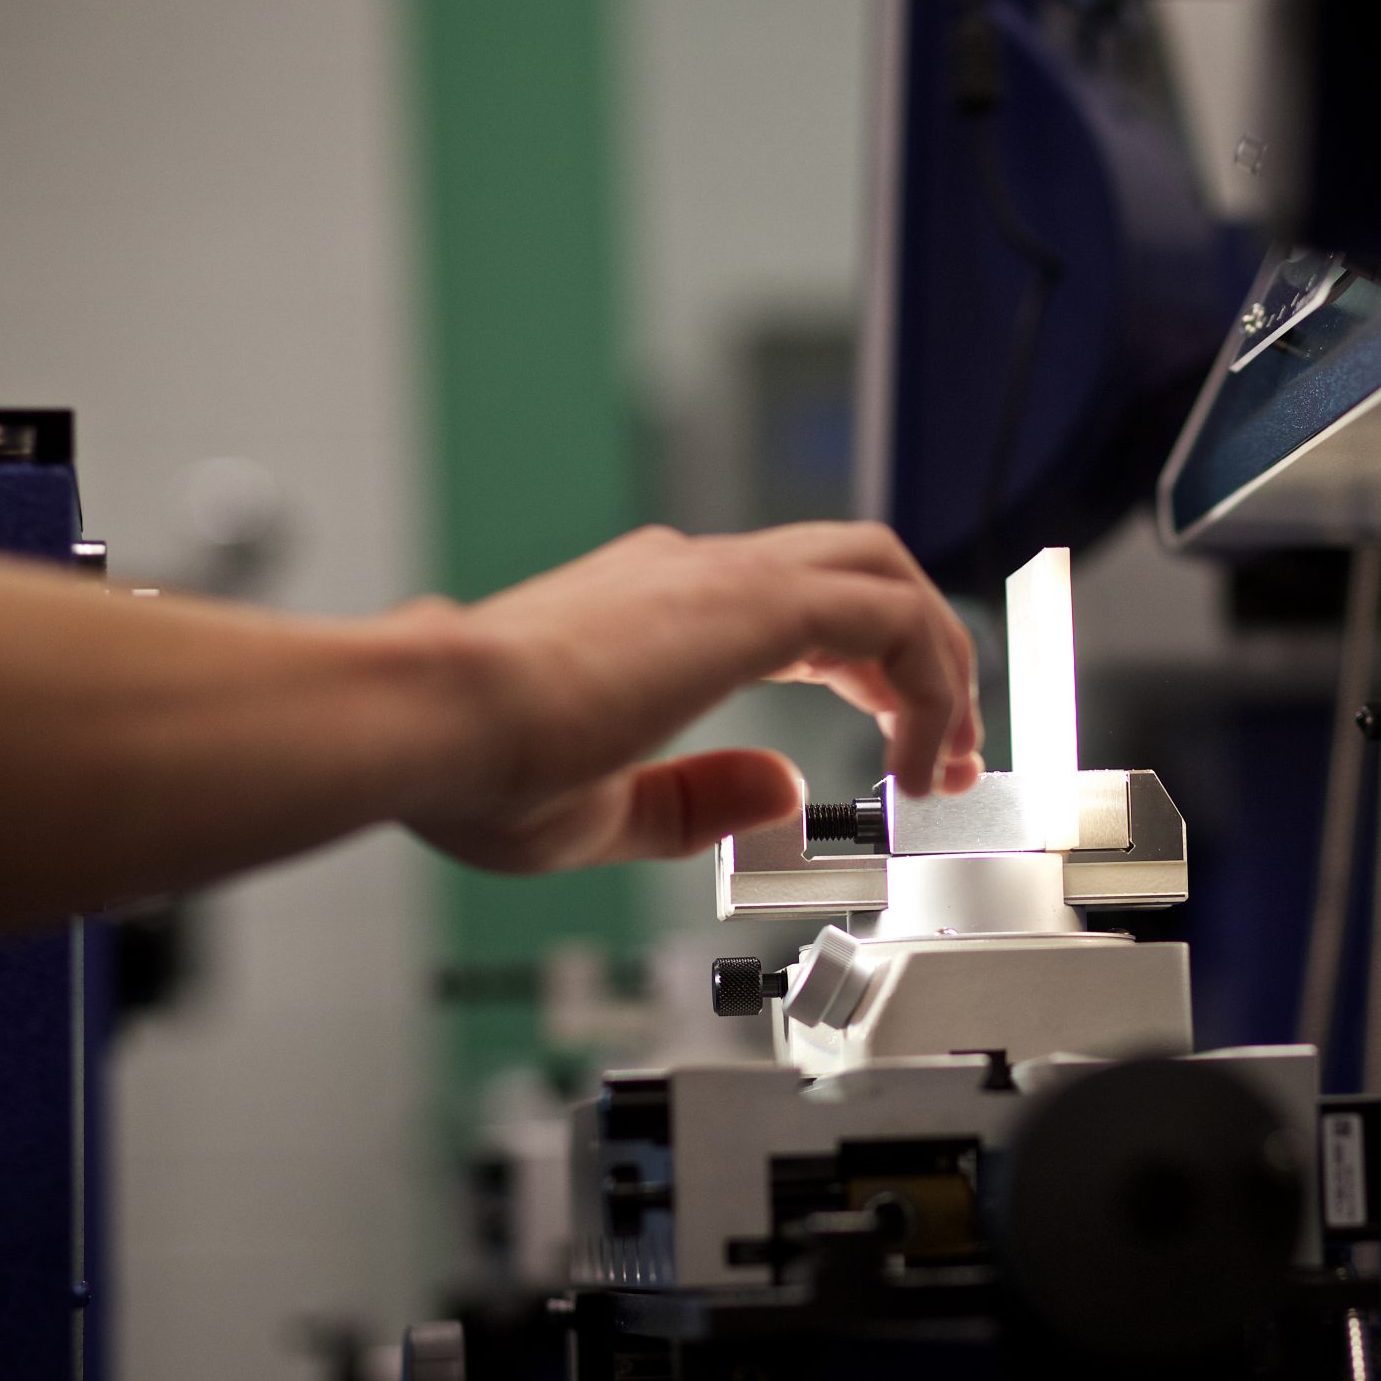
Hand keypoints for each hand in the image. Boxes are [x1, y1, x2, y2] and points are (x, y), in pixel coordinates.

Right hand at [403, 522, 982, 872]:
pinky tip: (918, 762)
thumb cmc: (471, 767)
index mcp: (648, 607)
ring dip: (940, 664)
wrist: (428, 722)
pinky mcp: (752, 602)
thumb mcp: (603, 810)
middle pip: (855, 570)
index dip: (864, 671)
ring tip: (951, 758)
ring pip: (885, 575)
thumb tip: (778, 787)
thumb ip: (696, 798)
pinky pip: (892, 617)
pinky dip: (931, 684)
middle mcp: (689, 572)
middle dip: (923, 657)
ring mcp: (721, 575)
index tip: (893, 749)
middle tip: (950, 752)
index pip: (790, 604)